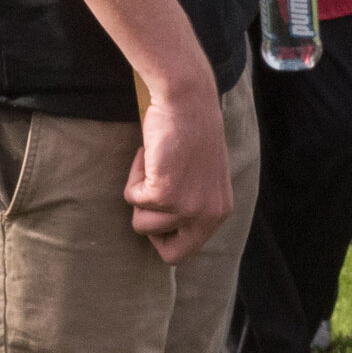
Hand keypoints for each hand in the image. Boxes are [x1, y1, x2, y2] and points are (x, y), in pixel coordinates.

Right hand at [124, 76, 234, 264]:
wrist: (187, 100)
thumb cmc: (191, 128)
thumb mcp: (202, 174)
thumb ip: (191, 200)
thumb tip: (163, 224)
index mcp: (219, 211)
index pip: (185, 251)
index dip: (164, 234)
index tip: (156, 209)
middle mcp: (208, 215)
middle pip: (167, 252)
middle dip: (150, 223)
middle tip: (151, 190)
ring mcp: (186, 208)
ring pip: (142, 223)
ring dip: (139, 193)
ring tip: (152, 164)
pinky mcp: (164, 195)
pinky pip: (131, 197)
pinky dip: (133, 174)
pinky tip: (148, 153)